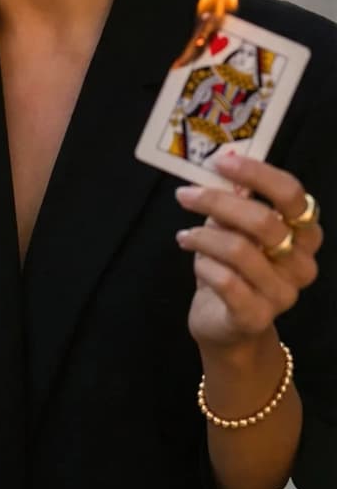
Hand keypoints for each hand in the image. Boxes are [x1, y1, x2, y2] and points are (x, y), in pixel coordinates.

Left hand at [174, 154, 322, 352]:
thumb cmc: (231, 268)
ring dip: (203, 236)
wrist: (227, 326)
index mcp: (303, 234)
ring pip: (240, 250)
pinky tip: (195, 260)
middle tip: (185, 195)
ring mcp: (283, 293)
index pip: (291, 194)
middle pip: (264, 221)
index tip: (221, 162)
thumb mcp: (233, 228)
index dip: (257, 173)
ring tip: (185, 235)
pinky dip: (203, 264)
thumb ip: (233, 201)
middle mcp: (301, 264)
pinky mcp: (257, 317)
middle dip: (218, 202)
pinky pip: (226, 281)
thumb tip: (220, 169)